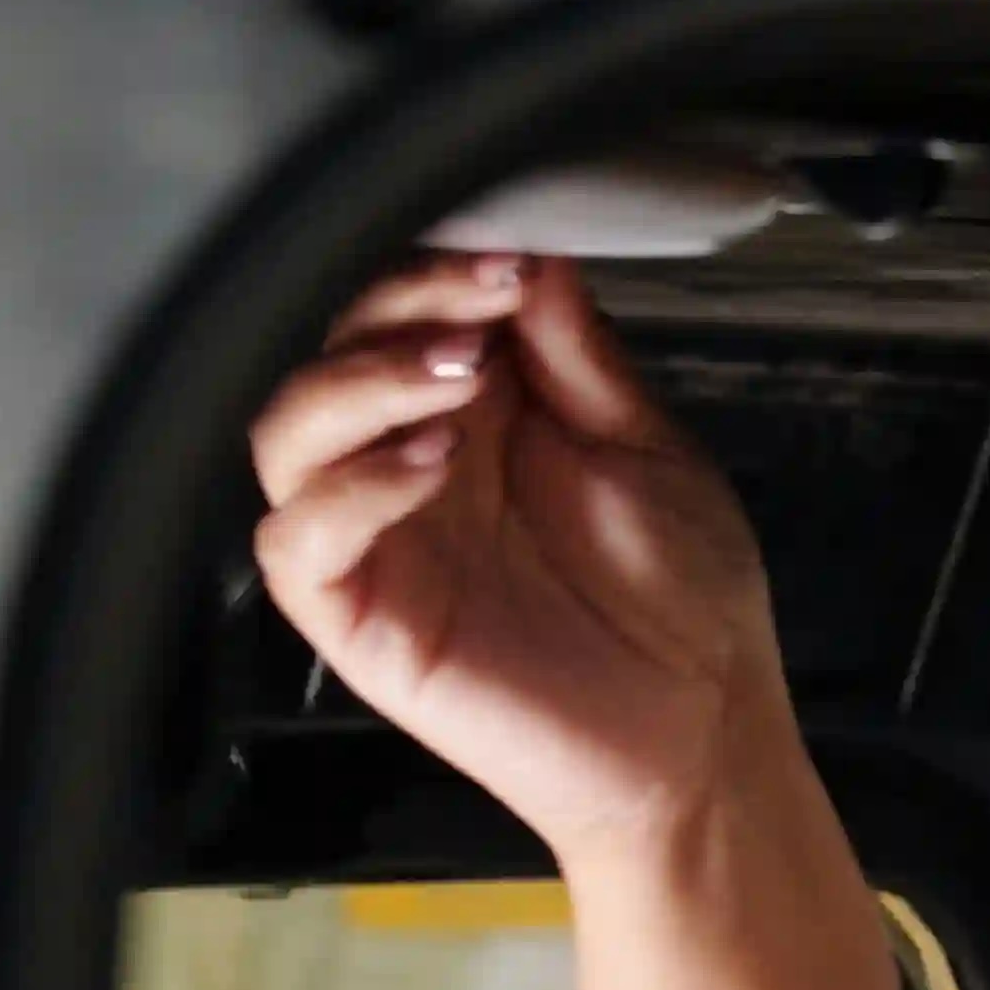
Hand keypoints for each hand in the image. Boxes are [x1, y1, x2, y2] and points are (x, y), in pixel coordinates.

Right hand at [240, 255, 901, 989]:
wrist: (704, 739)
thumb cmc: (684, 608)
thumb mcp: (645, 448)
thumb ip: (577, 355)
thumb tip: (528, 251)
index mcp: (474, 415)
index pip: (395, 310)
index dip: (429, 268)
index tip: (499, 260)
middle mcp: (408, 466)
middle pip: (324, 350)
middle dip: (392, 310)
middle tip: (476, 314)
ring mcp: (376, 541)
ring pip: (284, 432)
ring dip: (359, 384)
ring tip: (456, 380)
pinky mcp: (361, 618)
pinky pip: (297, 540)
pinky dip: (348, 487)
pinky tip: (429, 465)